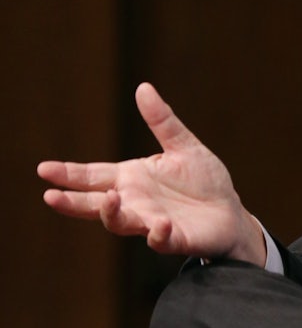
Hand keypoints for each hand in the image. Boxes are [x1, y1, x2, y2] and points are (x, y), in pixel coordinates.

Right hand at [37, 82, 265, 264]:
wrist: (231, 213)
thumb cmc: (204, 181)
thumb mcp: (183, 146)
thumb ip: (163, 122)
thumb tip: (143, 87)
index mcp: (133, 178)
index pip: (94, 176)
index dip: (69, 173)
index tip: (44, 168)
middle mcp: (136, 202)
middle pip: (96, 204)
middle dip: (73, 202)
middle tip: (51, 196)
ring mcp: (152, 222)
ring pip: (122, 223)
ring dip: (113, 213)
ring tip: (110, 198)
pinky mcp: (175, 239)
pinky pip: (161, 240)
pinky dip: (157, 234)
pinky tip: (159, 224)